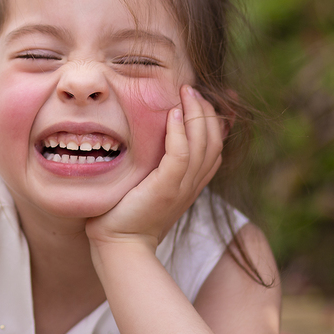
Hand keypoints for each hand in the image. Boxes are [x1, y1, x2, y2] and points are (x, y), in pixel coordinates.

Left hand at [85, 85, 224, 250]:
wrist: (118, 246)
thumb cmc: (124, 216)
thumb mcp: (146, 186)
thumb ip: (155, 166)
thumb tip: (148, 143)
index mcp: (190, 183)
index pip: (214, 146)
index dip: (213, 120)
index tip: (200, 98)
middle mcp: (192, 184)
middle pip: (214, 140)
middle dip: (206, 110)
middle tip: (191, 88)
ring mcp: (181, 187)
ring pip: (202, 143)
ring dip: (196, 113)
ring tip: (186, 91)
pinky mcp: (166, 188)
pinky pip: (180, 154)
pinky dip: (179, 131)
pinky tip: (173, 113)